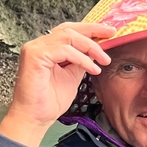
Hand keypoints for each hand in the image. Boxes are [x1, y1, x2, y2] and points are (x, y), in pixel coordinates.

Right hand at [0, 22, 115, 146]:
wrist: (36, 117)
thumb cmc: (49, 101)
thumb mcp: (73, 75)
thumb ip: (82, 61)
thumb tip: (96, 51)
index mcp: (47, 48)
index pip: (69, 31)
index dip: (90, 29)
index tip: (109, 31)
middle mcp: (39, 45)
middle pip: (69, 29)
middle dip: (93, 30)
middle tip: (111, 34)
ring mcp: (35, 49)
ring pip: (68, 37)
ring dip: (90, 47)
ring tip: (104, 60)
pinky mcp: (34, 56)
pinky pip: (64, 50)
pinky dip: (82, 58)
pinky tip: (92, 68)